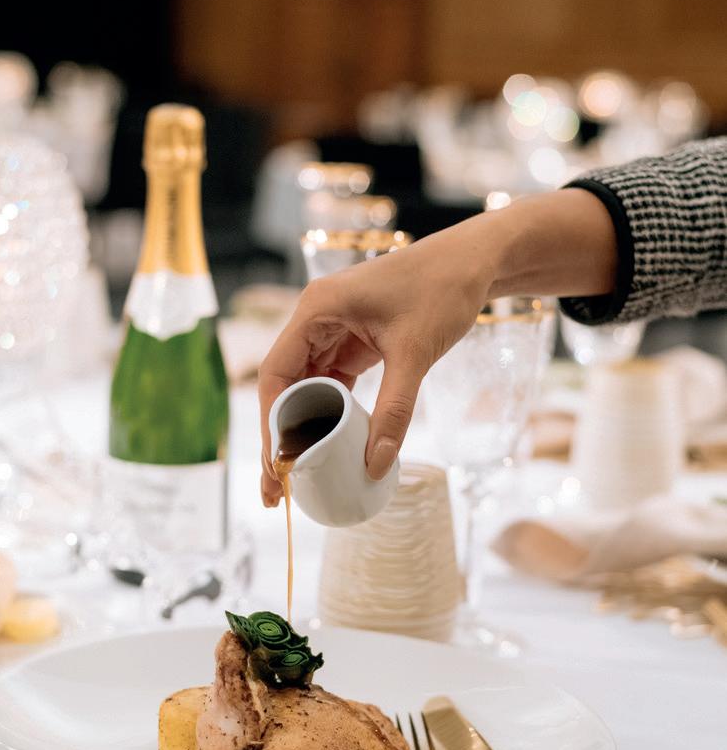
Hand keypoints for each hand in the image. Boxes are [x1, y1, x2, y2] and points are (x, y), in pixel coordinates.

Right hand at [257, 188, 617, 506]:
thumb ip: (394, 411)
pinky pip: (332, 383)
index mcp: (317, 309)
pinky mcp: (355, 341)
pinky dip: (331, 414)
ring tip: (299, 475)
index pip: (277, 374)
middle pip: (286, 386)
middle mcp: (317, 318)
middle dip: (281, 436)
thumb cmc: (442, 289)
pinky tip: (330, 446)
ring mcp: (334, 330)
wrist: (476, 261)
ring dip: (304, 429)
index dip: (272, 424)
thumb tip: (375, 466)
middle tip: (278, 488)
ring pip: (307, 388)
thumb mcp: (415, 354)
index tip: (278, 465)